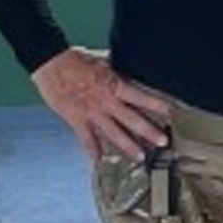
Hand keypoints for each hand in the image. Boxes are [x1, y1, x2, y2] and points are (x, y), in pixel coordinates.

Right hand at [33, 48, 167, 159]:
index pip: (141, 97)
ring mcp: (91, 113)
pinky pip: (86, 139)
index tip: (172, 114)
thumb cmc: (76, 60)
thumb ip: (118, 75)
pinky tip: (99, 162)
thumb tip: (134, 76)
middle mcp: (106, 102)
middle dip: (149, 132)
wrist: (50, 63)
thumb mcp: (104, 63)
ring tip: (141, 156)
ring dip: (129, 146)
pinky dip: (92, 152)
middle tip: (163, 142)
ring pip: (114, 133)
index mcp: (114, 86)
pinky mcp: (76, 119)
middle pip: (132, 120)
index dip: (158, 106)